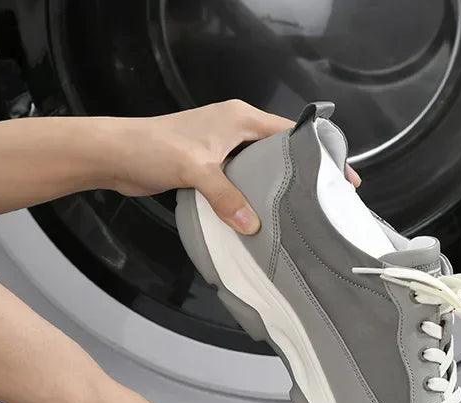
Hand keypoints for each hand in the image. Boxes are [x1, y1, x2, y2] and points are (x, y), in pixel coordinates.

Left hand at [105, 100, 361, 234]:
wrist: (116, 154)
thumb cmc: (154, 148)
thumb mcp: (197, 171)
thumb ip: (227, 197)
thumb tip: (253, 227)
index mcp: (241, 118)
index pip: (292, 133)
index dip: (319, 154)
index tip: (344, 177)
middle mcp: (237, 129)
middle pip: (283, 152)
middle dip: (306, 175)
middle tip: (330, 202)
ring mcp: (225, 148)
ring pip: (264, 169)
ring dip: (280, 189)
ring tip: (305, 214)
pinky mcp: (213, 166)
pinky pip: (245, 182)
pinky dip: (257, 198)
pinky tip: (268, 218)